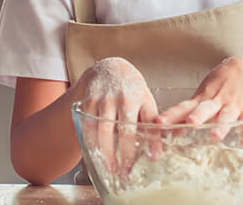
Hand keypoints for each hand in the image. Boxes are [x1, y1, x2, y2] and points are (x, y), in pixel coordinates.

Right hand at [74, 57, 158, 172]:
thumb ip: (153, 127)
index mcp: (132, 99)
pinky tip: (95, 154)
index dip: (128, 151)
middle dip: (112, 155)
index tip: (130, 168)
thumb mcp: (146, 103)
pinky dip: (88, 142)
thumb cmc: (132, 89)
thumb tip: (157, 155)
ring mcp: (97, 100)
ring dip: (100, 152)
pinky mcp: (84, 103)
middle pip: (110, 132)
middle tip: (118, 172)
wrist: (109, 69)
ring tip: (108, 167)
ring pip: (95, 131)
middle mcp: (113, 99)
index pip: (129, 130)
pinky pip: (85, 127)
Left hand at [156, 56, 242, 144]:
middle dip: (198, 116)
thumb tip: (172, 132)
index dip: (171, 114)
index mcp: (203, 98)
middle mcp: (216, 101)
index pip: (184, 107)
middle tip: (191, 122)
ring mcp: (233, 104)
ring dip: (221, 126)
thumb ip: (190, 113)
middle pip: (205, 109)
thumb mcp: (205, 93)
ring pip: (226, 116)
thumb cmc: (222, 83)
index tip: (159, 122)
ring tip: (215, 136)